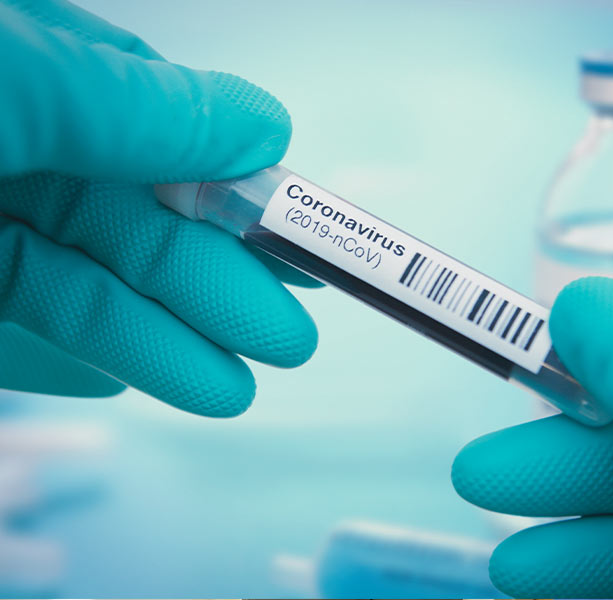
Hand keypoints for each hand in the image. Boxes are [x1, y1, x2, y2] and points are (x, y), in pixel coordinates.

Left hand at [0, 0, 318, 415]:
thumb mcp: (19, 79)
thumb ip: (137, 105)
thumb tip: (265, 127)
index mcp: (33, 67)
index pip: (160, 125)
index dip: (239, 188)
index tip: (306, 237)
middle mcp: (10, 142)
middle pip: (132, 222)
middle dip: (215, 286)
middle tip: (288, 340)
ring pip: (77, 285)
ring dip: (156, 342)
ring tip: (231, 392)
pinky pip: (9, 325)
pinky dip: (61, 357)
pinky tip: (117, 384)